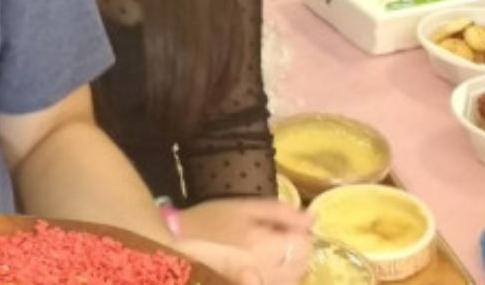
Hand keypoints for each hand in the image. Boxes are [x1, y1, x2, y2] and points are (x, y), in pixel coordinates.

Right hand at [177, 199, 313, 284]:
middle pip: (300, 268)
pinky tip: (260, 270)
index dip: (301, 236)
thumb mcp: (243, 207)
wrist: (173, 246)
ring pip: (289, 282)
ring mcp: (255, 283)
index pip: (304, 247)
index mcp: (265, 246)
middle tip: (280, 241)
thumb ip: (280, 212)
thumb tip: (311, 220)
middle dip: (296, 253)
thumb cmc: (208, 220)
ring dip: (288, 269)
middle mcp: (266, 272)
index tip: (290, 229)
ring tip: (270, 255)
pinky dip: (275, 279)